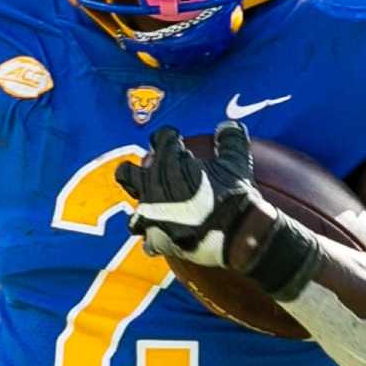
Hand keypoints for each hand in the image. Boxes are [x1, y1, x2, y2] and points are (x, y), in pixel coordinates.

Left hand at [115, 121, 261, 267]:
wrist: (234, 236)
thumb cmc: (234, 196)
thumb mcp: (237, 163)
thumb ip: (230, 140)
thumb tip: (227, 126)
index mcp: (169, 161)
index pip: (160, 139)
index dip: (170, 139)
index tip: (179, 143)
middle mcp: (152, 186)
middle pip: (129, 171)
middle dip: (142, 169)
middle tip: (162, 173)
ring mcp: (150, 215)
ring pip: (135, 207)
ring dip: (147, 205)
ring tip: (161, 206)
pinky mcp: (155, 239)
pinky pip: (148, 239)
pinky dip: (158, 237)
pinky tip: (169, 236)